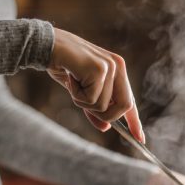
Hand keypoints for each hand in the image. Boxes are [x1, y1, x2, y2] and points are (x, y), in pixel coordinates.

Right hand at [47, 28, 144, 142]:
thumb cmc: (63, 66)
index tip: (140, 139)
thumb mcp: (81, 91)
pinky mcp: (99, 69)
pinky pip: (91, 99)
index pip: (130, 100)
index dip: (135, 121)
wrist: (44, 45)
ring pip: (104, 106)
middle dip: (105, 115)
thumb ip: (94, 108)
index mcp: (118, 70)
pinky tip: (70, 79)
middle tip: (84, 106)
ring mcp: (110, 66)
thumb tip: (106, 127)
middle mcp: (118, 66)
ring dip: (83, 102)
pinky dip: (76, 95)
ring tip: (73, 84)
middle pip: (124, 106)